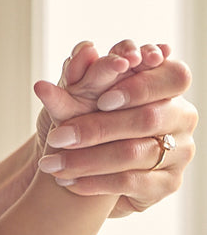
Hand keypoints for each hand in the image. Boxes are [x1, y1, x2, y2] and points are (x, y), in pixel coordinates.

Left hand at [34, 40, 195, 216]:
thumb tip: (83, 50)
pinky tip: (67, 181)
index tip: (102, 100)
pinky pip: (131, 182)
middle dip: (99, 128)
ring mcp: (180, 152)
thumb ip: (81, 75)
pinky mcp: (168, 184)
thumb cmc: (92, 122)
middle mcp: (182, 116)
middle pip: (148, 119)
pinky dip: (94, 182)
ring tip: (52, 163)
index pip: (172, 77)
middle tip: (59, 137)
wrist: (94, 168)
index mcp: (170, 85)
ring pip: (135, 153)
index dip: (139, 87)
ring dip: (88, 159)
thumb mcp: (82, 97)